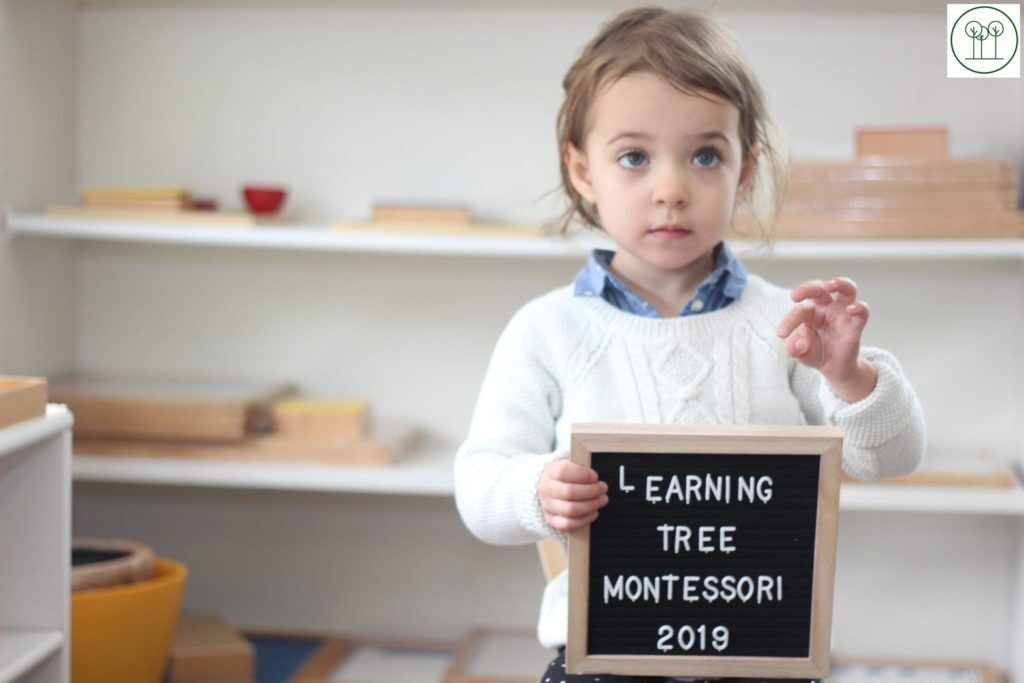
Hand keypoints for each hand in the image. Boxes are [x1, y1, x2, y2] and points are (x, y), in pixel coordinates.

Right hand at [539, 460, 608, 531]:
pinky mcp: (551, 520)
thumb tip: (594, 479)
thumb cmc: (566, 476)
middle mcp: (546, 489)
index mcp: (550, 472)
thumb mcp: (571, 466)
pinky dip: (584, 520)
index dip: (582, 475)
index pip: (562, 472)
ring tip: (602, 500)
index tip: (595, 476)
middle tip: (603, 488)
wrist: (550, 488)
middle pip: (569, 492)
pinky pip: (568, 524)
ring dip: (591, 505)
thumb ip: (581, 469)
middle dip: (591, 491)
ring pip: (570, 510)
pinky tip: (594, 512)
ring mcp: (547, 506)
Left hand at [776, 277, 877, 402]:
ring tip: (829, 286)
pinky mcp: (856, 325)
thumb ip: (794, 349)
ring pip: (848, 290)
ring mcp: (843, 315)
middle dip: (807, 288)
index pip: (800, 310)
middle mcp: (827, 308)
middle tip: (794, 296)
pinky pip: (862, 312)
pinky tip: (851, 309)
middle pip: (820, 289)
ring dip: (840, 283)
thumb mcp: (799, 353)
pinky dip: (859, 308)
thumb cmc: (814, 353)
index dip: (789, 321)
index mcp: (810, 312)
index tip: (781, 334)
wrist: (833, 368)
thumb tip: (800, 343)